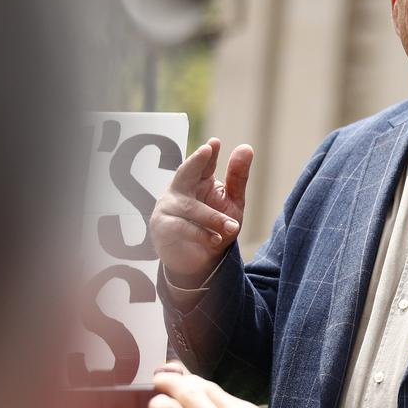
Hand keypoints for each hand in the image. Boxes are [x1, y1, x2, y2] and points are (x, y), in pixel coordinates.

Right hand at [148, 364, 268, 407]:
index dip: (158, 404)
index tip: (154, 404)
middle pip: (188, 391)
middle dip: (170, 382)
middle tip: (159, 379)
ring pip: (207, 386)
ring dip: (189, 380)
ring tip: (177, 379)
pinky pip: (224, 392)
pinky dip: (209, 389)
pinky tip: (201, 390)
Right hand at [149, 137, 253, 289]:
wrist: (202, 263)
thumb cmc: (216, 228)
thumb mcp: (232, 203)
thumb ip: (238, 177)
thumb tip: (246, 147)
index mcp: (198, 180)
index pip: (203, 164)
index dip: (208, 154)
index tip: (215, 143)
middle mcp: (180, 190)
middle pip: (185, 173)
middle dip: (195, 162)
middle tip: (207, 151)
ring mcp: (168, 207)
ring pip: (190, 208)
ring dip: (212, 218)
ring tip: (233, 227)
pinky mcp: (162, 228)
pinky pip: (181, 227)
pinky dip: (200, 234)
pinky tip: (216, 239)